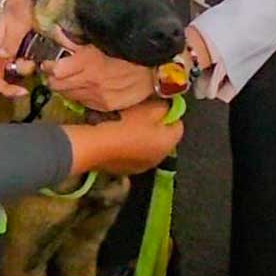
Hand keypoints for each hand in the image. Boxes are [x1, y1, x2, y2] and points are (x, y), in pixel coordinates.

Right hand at [0, 0, 35, 99]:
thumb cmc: (19, 6)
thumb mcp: (17, 22)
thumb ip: (11, 40)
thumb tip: (3, 56)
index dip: (5, 89)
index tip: (24, 91)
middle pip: (4, 78)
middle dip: (20, 75)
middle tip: (35, 64)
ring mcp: (6, 52)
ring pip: (14, 71)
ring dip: (26, 67)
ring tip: (37, 54)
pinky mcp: (15, 49)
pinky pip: (20, 63)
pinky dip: (29, 63)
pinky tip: (37, 55)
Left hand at [42, 28, 155, 111]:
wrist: (154, 72)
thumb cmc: (128, 53)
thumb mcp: (101, 42)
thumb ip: (76, 41)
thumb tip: (55, 31)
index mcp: (87, 61)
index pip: (54, 70)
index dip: (48, 66)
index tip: (48, 63)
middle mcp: (89, 81)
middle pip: (56, 85)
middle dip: (53, 79)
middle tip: (56, 73)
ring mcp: (96, 96)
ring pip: (67, 95)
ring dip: (65, 88)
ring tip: (71, 80)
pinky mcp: (104, 107)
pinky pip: (82, 103)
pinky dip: (80, 96)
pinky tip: (86, 88)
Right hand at [64, 98, 183, 176]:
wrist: (96, 146)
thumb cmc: (124, 125)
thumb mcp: (147, 108)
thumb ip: (162, 106)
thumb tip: (166, 108)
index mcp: (168, 142)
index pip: (178, 124)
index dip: (169, 112)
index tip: (156, 105)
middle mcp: (159, 158)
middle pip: (163, 137)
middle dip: (155, 126)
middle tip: (140, 114)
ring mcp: (142, 167)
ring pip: (148, 147)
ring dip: (142, 138)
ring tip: (126, 126)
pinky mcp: (125, 170)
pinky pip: (133, 155)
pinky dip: (129, 147)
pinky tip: (117, 138)